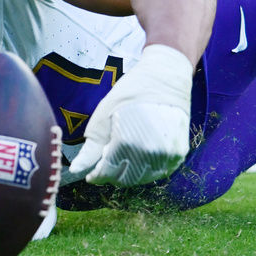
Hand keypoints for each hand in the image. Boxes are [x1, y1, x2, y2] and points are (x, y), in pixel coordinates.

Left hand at [68, 45, 192, 186]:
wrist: (166, 76)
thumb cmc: (130, 92)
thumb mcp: (103, 115)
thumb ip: (90, 148)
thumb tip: (76, 172)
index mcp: (127, 142)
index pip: (107, 172)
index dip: (97, 175)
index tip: (91, 175)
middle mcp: (149, 152)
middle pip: (125, 178)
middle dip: (112, 174)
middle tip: (107, 163)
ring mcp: (167, 154)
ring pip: (142, 178)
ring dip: (129, 173)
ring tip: (123, 157)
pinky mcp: (179, 154)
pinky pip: (159, 172)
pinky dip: (147, 169)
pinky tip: (140, 156)